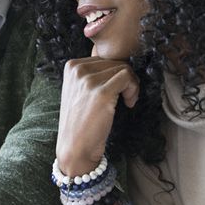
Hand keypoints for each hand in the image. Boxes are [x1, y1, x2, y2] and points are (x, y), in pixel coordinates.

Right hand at [56, 47, 139, 175]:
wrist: (75, 147)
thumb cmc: (81, 121)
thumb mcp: (79, 90)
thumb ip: (92, 74)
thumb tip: (119, 62)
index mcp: (71, 66)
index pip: (104, 58)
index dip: (115, 73)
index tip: (116, 91)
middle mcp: (77, 69)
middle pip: (116, 61)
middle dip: (125, 79)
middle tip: (124, 98)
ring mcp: (88, 80)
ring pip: (124, 68)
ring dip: (131, 85)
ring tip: (126, 101)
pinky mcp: (101, 93)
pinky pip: (127, 78)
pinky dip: (134, 89)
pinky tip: (128, 103)